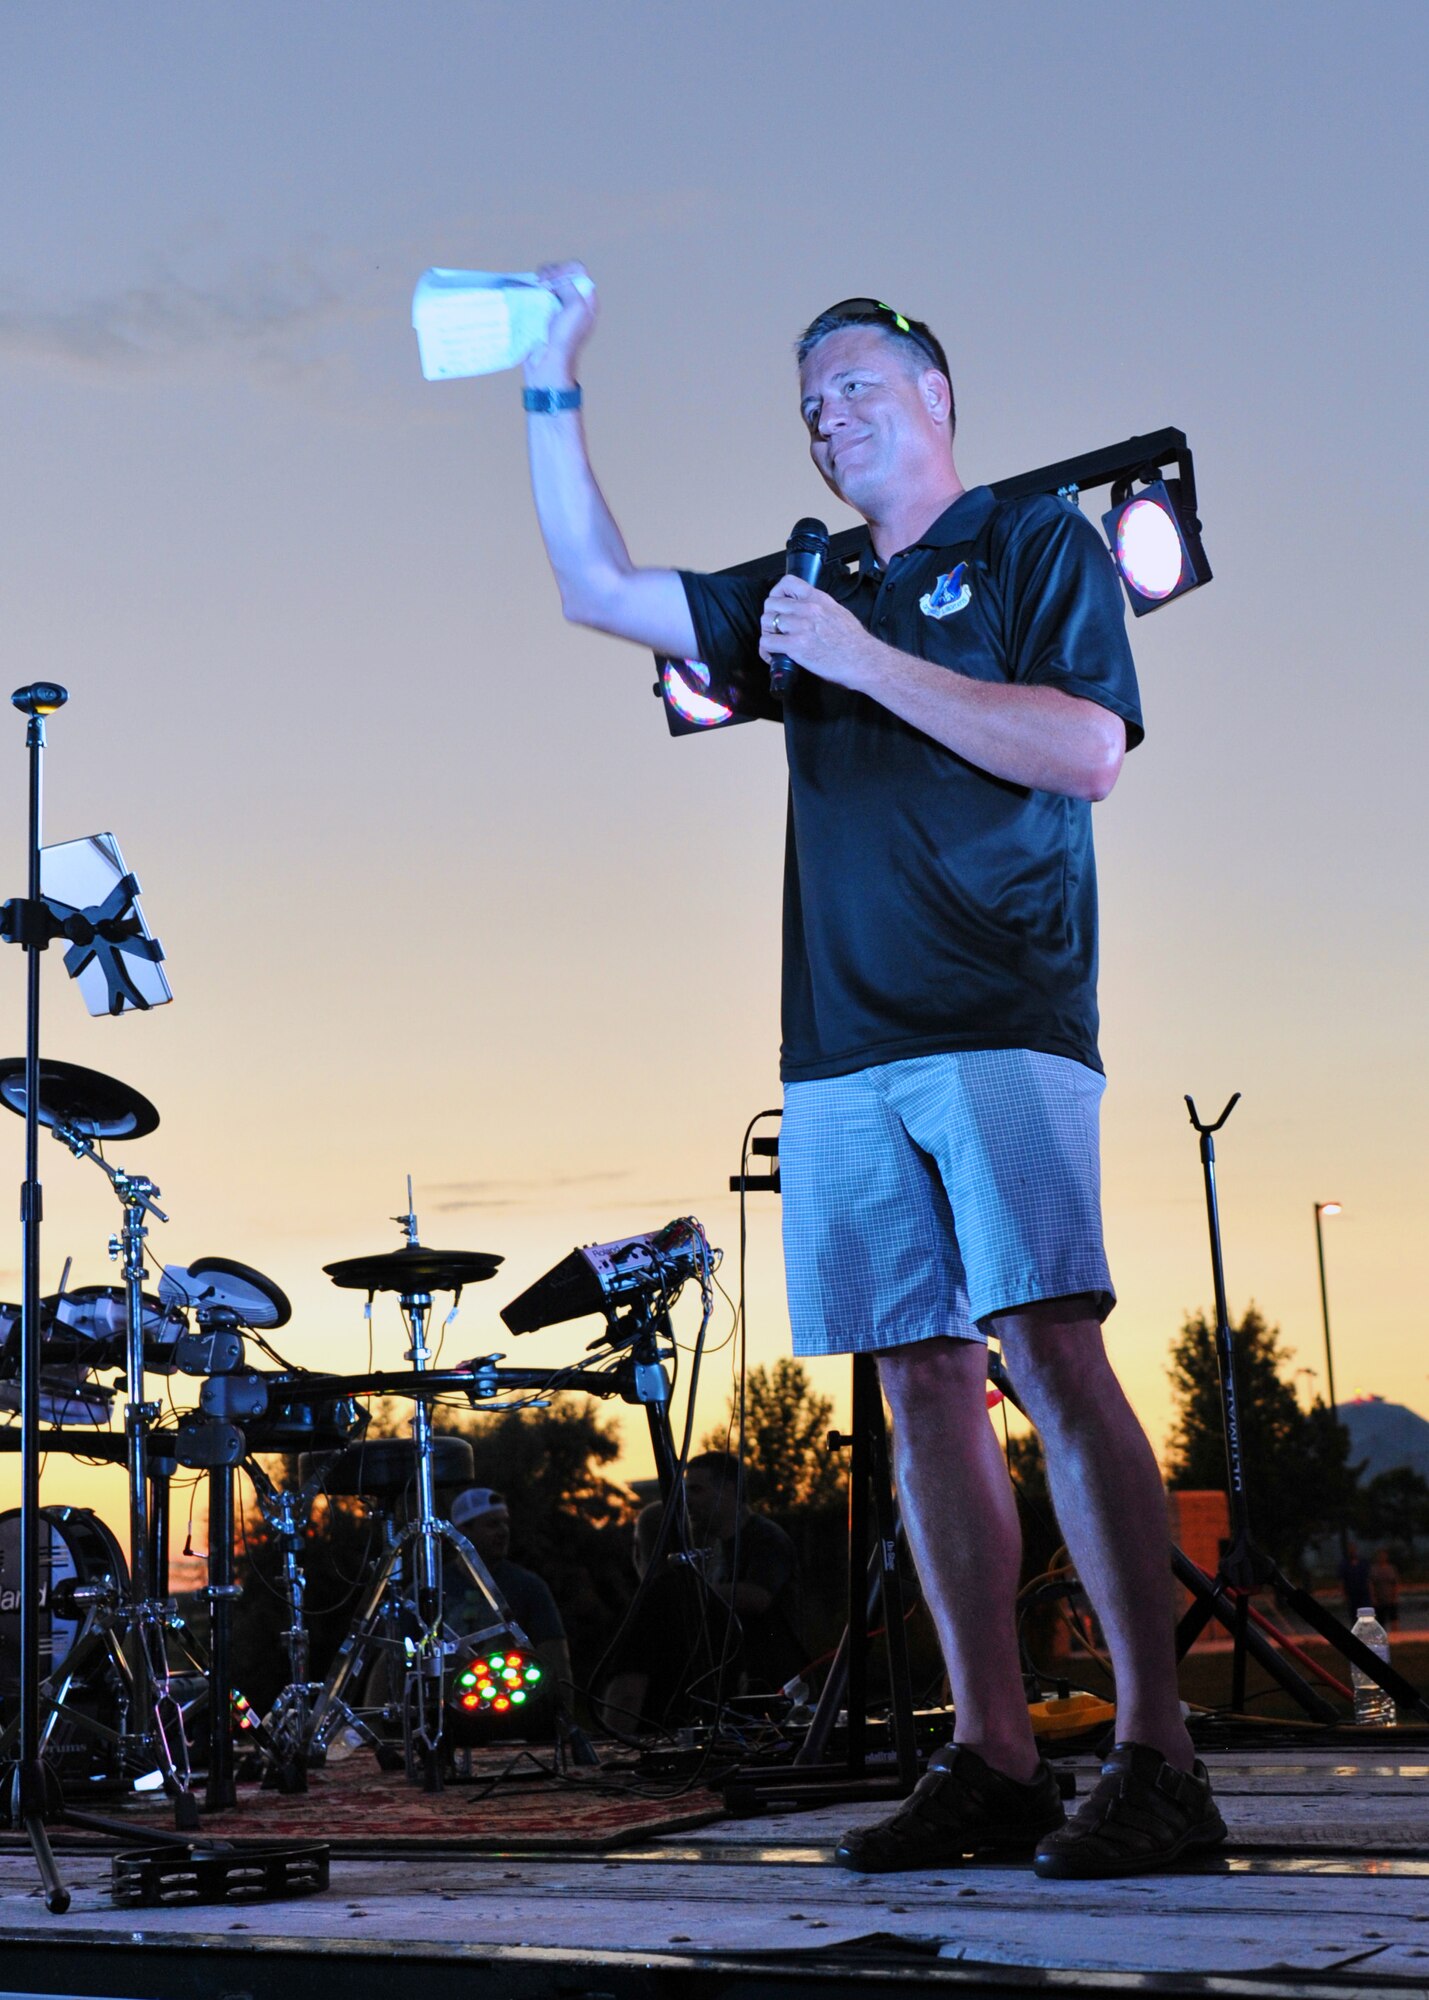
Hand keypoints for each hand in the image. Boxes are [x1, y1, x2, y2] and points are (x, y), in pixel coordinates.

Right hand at [525, 260, 597, 385]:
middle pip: (562, 272)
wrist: (549, 363)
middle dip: (550, 273)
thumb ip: (569, 287)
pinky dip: (534, 290)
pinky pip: (540, 293)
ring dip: (540, 280)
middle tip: (541, 282)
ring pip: (550, 281)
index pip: (577, 270)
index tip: (552, 280)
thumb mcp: (576, 307)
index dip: (563, 269)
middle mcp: (575, 301)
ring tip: (535, 286)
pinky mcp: (545, 313)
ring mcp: (560, 306)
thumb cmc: (565, 339)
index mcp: (587, 300)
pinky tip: (530, 292)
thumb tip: (554, 281)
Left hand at [758, 576, 878, 689]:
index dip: (776, 593)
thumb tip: (806, 611)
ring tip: (774, 644)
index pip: (787, 583)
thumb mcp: (838, 612)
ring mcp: (801, 626)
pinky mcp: (796, 646)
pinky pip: (767, 643)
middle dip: (769, 617)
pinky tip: (773, 656)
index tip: (777, 605)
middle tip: (775, 629)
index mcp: (818, 599)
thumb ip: (820, 608)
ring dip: (767, 634)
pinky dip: (765, 651)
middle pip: (771, 604)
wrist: (863, 660)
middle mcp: (808, 609)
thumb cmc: (854, 642)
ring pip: (766, 622)